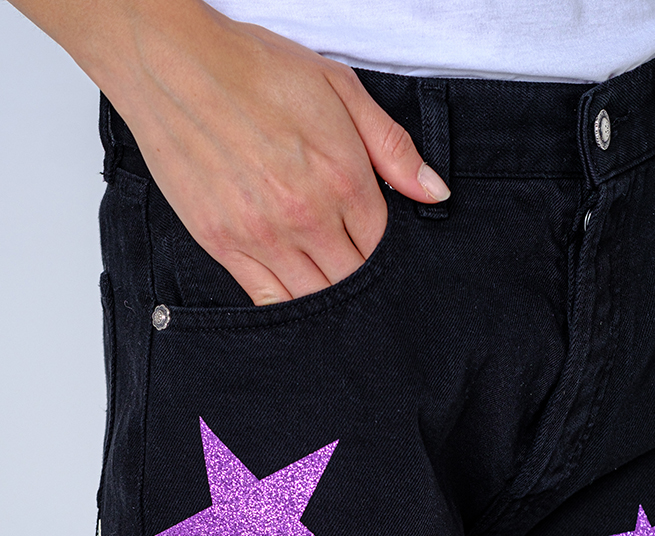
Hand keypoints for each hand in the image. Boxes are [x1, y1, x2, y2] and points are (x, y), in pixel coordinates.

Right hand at [101, 3, 448, 304]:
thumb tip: (435, 192)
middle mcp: (306, 217)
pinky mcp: (223, 245)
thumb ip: (392, 146)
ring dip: (329, 295)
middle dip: (360, 276)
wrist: (172, 64)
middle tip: (355, 266)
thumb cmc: (255, 69)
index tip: (378, 243)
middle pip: (353, 279)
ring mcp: (263, 237)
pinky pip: (267, 299)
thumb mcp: (340, 88)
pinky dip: (289, 304)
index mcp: (342, 179)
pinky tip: (297, 292)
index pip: (383, 245)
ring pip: (315, 297)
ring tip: (328, 278)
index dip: (387, 250)